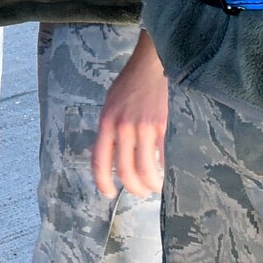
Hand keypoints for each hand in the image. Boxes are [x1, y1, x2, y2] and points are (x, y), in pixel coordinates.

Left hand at [93, 30, 167, 198]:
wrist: (148, 69)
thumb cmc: (127, 87)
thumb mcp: (108, 107)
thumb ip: (106, 131)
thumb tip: (103, 155)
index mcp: (106, 123)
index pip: (99, 160)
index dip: (102, 182)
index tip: (108, 193)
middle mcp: (122, 128)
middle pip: (125, 170)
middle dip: (132, 188)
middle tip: (137, 193)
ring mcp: (143, 128)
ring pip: (145, 169)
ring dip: (149, 184)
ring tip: (152, 187)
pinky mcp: (161, 127)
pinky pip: (161, 157)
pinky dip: (162, 170)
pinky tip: (163, 173)